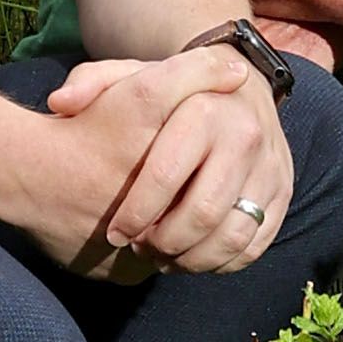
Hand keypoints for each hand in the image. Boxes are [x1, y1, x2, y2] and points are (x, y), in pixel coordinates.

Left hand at [41, 48, 293, 272]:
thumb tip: (59, 104)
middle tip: (141, 249)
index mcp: (206, 108)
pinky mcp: (283, 192)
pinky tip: (193, 257)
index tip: (116, 232)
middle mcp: (245, 135)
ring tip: (164, 258)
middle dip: (164, 244)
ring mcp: (271, 165)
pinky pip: (255, 243)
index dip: (136, 214)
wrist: (238, 90)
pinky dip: (223, 261)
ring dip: (193, 260)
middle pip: (202, 214)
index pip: (165, 176)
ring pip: (232, 235)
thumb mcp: (130, 80)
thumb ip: (90, 85)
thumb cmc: (171, 95)